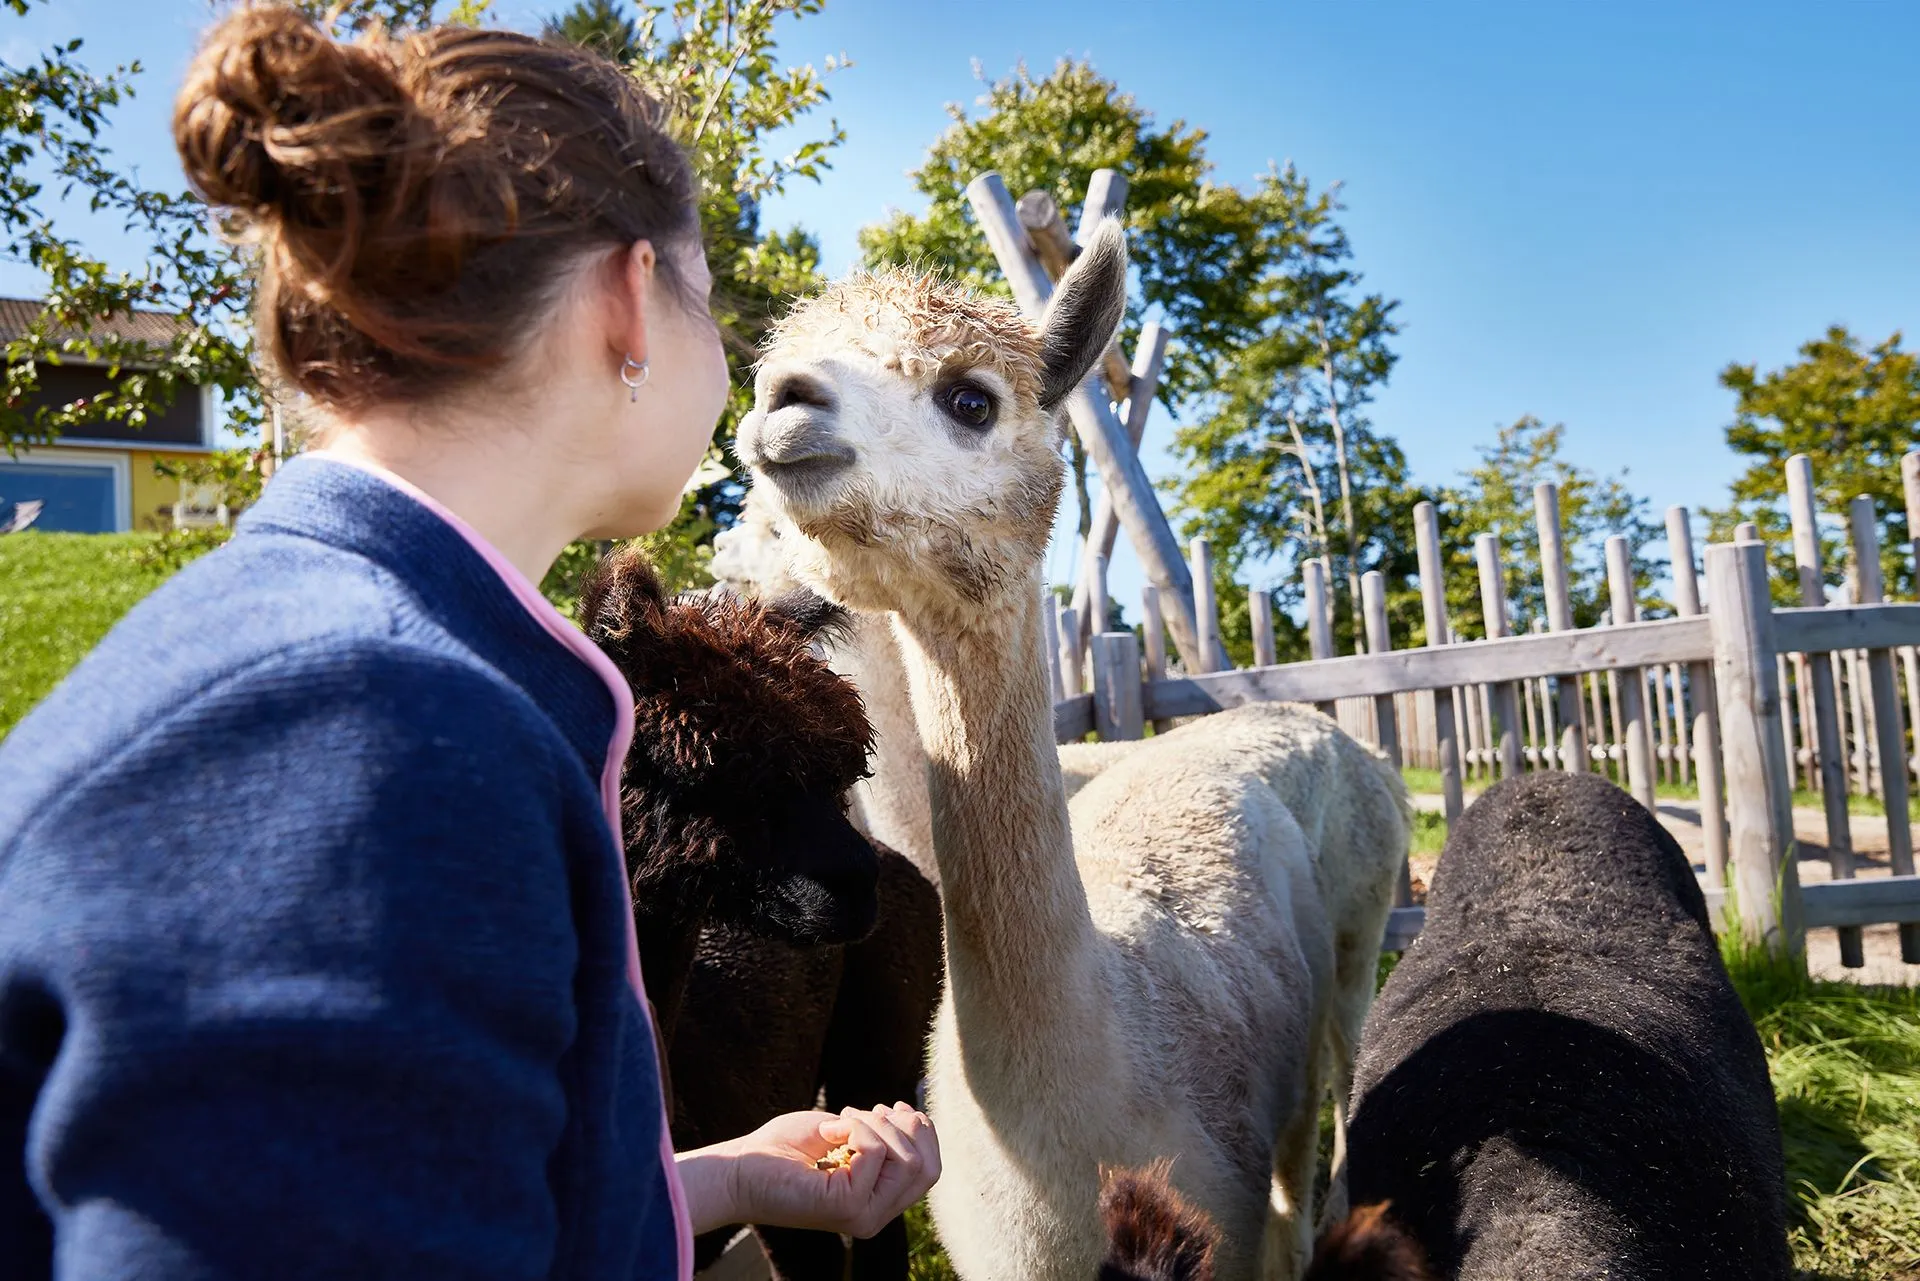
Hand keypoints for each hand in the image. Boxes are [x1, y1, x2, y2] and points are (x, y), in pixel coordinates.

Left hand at [677, 1103, 939, 1238]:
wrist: (739, 1169)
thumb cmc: (785, 1150)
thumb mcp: (845, 1133)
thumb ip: (883, 1133)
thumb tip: (917, 1117)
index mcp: (878, 1201)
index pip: (931, 1171)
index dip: (923, 1132)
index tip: (893, 1106)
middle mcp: (876, 1215)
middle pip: (928, 1168)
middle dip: (906, 1127)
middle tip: (870, 1110)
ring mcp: (864, 1215)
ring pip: (908, 1160)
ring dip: (878, 1125)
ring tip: (842, 1119)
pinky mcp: (847, 1205)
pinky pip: (876, 1151)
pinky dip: (856, 1127)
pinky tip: (828, 1130)